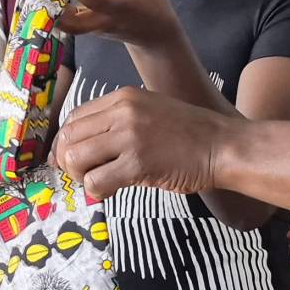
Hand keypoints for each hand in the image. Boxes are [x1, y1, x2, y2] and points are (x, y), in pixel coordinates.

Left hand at [53, 86, 224, 198]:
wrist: (223, 147)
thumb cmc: (190, 136)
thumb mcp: (150, 111)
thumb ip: (119, 122)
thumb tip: (85, 145)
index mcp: (123, 97)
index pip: (74, 117)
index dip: (66, 142)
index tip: (74, 159)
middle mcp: (123, 112)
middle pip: (69, 137)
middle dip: (68, 161)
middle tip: (85, 175)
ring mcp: (130, 137)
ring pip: (76, 158)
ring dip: (81, 176)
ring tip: (100, 182)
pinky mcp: (138, 163)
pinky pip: (96, 181)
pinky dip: (97, 191)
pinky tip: (112, 192)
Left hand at [56, 0, 179, 48]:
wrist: (154, 33)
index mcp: (120, 6)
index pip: (96, 0)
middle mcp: (103, 21)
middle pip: (72, 24)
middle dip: (49, 6)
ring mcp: (93, 29)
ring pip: (64, 25)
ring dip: (44, 6)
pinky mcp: (87, 30)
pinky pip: (66, 21)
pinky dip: (49, 7)